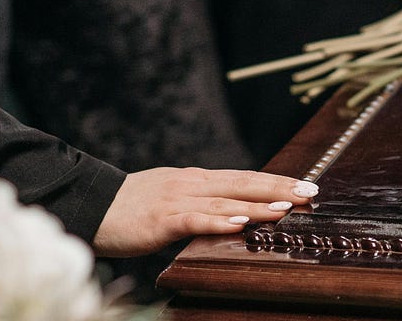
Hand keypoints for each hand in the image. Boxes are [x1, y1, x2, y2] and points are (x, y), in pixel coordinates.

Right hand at [92, 168, 318, 257]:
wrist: (90, 206)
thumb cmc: (131, 208)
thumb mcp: (172, 199)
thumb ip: (201, 202)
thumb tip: (234, 209)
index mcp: (196, 180)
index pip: (244, 177)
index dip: (276, 180)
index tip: (306, 184)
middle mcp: (191, 185)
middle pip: (242, 183)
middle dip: (279, 187)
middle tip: (310, 191)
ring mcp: (176, 200)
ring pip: (224, 201)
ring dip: (257, 204)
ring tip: (286, 208)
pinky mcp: (160, 220)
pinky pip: (194, 220)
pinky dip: (218, 220)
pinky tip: (240, 222)